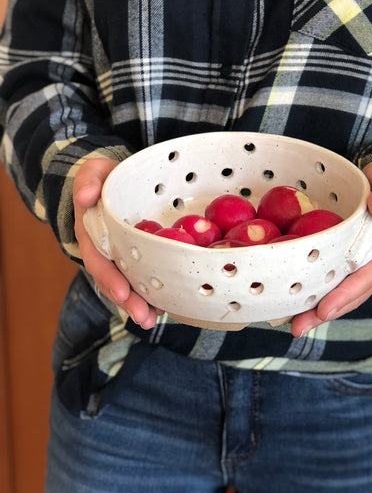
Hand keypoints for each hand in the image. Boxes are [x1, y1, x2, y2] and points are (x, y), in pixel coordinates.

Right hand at [73, 157, 160, 329]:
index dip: (110, 278)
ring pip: (128, 286)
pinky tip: (167, 306)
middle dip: (129, 302)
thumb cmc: (105, 178)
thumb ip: (88, 181)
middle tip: (144, 318)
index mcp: (92, 235)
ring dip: (140, 306)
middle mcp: (105, 252)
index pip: (98, 261)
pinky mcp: (137, 258)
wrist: (115, 182)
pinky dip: (153, 294)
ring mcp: (121, 258)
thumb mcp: (93, 172)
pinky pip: (143, 278)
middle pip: (114, 282)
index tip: (122, 293)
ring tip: (153, 320)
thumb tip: (84, 196)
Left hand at [290, 161, 371, 337]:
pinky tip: (296, 307)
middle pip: (352, 295)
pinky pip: (335, 285)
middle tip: (298, 327)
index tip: (325, 309)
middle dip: (326, 312)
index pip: (367, 276)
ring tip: (294, 326)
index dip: (346, 294)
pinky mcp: (349, 265)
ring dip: (318, 312)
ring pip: (342, 296)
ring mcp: (363, 268)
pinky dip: (317, 297)